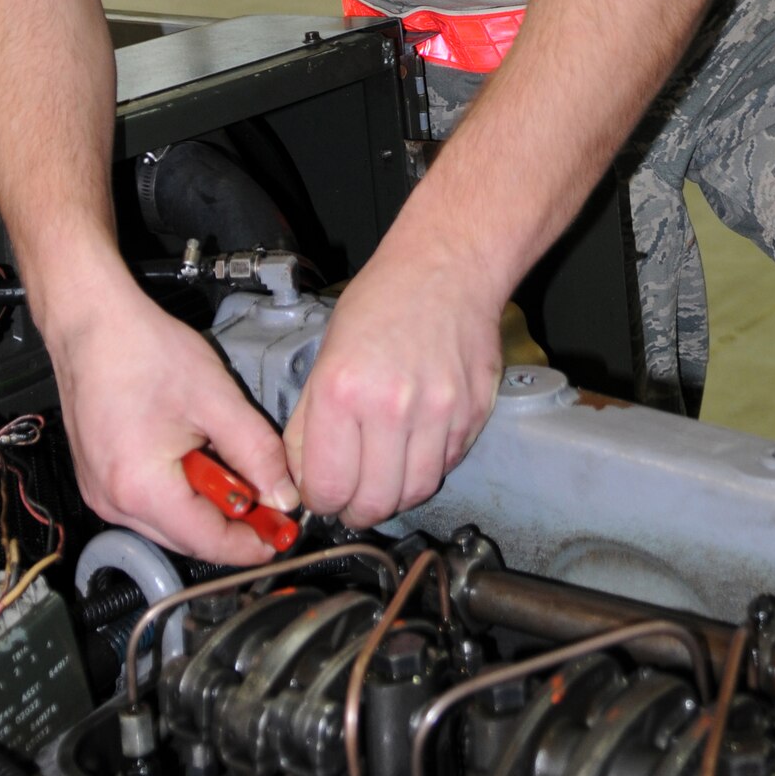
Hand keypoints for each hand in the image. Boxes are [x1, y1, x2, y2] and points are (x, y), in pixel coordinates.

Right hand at [45, 272, 299, 560]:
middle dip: (231, 524)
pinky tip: (195, 455)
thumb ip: (257, 452)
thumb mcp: (217, 399)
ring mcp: (100, 492)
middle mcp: (112, 502)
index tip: (281, 536)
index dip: (250, 544)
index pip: (207, 541)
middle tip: (269, 502)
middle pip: (187, 537)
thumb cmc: (142, 350)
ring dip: (204, 505)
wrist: (91, 322)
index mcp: (141, 489)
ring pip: (168, 521)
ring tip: (229, 464)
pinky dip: (178, 490)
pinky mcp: (97, 478)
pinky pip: (147, 502)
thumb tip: (283, 496)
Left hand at [283, 239, 502, 526]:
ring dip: (394, 495)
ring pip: (414, 493)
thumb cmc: (383, 299)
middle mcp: (391, 407)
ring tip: (382, 477)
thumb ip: (309, 421)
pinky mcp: (472, 414)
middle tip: (350, 497)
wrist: (447, 265)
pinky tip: (414, 445)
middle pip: (372, 504)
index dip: (319, 501)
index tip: (321, 495)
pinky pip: (446, 466)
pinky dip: (427, 467)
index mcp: (342, 389)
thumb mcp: (325, 352)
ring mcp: (438, 413)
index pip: (327, 488)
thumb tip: (302, 478)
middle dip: (355, 510)